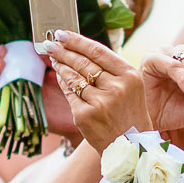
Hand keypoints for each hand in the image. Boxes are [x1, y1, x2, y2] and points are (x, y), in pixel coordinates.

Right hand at [0, 43, 78, 139]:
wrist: (78, 113)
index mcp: (25, 72)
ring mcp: (15, 97)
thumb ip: (48, 59)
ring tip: (0, 65)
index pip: (2, 60)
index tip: (3, 47)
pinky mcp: (16, 110)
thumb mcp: (58, 71)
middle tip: (1, 54)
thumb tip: (41, 43)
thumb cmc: (70, 91)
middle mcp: (17, 84)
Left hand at [38, 31, 147, 149]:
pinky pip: (69, 93)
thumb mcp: (132, 88)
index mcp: (130, 76)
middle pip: (83, 62)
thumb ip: (112, 69)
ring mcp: (99, 102)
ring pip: (74, 77)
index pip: (98, 51)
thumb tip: (83, 50)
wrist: (131, 148)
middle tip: (51, 43)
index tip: (63, 34)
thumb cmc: (130, 115)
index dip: (77, 41)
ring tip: (53, 56)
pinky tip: (60, 76)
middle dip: (64, 50)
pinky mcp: (85, 115)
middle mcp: (116, 87)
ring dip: (61, 64)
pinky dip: (63, 82)